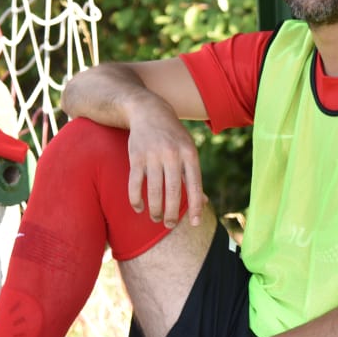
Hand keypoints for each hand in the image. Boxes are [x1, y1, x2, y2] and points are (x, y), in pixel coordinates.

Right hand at [125, 106, 203, 227]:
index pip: (195, 185)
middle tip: (170, 225)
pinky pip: (135, 183)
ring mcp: (153, 155)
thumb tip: (202, 202)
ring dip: (154, 209)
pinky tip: (139, 208)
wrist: (149, 111)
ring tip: (156, 218)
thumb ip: (193, 175)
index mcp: (190, 154)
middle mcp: (172, 155)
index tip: (194, 223)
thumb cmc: (173, 136)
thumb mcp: (189, 149)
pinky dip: (136, 199)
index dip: (195, 206)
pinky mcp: (136, 156)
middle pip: (173, 192)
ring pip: (153, 191)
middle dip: (172, 213)